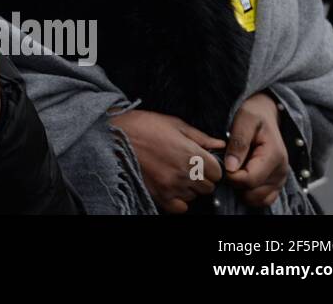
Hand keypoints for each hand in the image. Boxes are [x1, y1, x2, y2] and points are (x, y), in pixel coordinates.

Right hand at [109, 109, 223, 213]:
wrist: (113, 135)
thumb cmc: (142, 125)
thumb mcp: (174, 124)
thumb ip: (200, 137)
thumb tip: (219, 144)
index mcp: (191, 153)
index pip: (217, 172)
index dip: (211, 166)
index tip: (201, 162)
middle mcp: (184, 172)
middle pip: (208, 187)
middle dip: (201, 177)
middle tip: (186, 166)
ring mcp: (172, 186)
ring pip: (194, 196)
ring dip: (188, 188)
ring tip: (173, 173)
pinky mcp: (159, 195)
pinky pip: (180, 208)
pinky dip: (178, 200)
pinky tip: (170, 186)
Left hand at [224, 92, 289, 207]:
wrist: (266, 114)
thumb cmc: (254, 115)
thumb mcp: (244, 120)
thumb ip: (238, 143)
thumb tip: (230, 167)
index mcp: (274, 156)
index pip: (249, 180)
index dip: (230, 176)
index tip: (223, 163)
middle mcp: (281, 172)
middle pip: (252, 193)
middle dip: (235, 183)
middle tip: (228, 165)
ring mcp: (279, 180)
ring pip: (257, 199)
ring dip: (241, 190)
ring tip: (235, 170)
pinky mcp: (275, 185)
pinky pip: (262, 200)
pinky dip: (249, 194)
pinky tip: (241, 178)